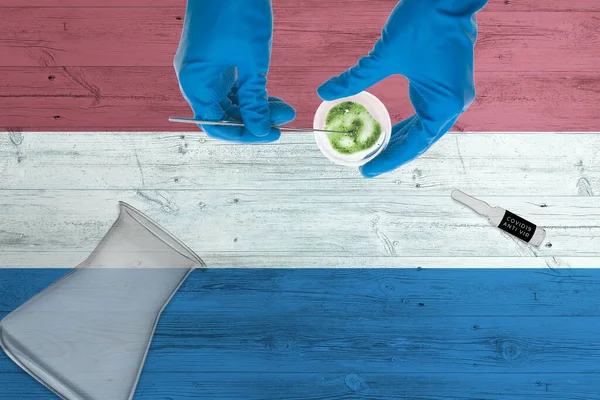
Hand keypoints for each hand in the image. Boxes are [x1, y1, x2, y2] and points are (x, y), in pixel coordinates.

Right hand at [174, 0, 295, 142]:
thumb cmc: (236, 12)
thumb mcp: (252, 63)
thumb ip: (254, 101)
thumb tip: (260, 131)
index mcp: (195, 83)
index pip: (215, 125)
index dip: (243, 135)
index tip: (270, 134)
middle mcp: (194, 78)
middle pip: (222, 114)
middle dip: (254, 120)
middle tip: (284, 119)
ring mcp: (202, 67)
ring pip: (228, 100)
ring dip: (254, 106)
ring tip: (283, 107)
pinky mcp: (211, 58)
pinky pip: (228, 85)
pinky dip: (248, 91)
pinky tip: (269, 94)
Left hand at [318, 0, 486, 176]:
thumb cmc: (423, 22)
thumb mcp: (384, 55)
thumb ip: (355, 78)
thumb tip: (325, 91)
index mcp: (443, 104)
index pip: (414, 145)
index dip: (389, 160)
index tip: (366, 170)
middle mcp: (453, 104)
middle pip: (421, 140)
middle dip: (393, 152)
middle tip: (367, 164)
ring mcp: (454, 94)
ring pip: (425, 128)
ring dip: (401, 138)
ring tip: (376, 150)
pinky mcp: (450, 84)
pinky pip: (428, 112)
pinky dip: (410, 122)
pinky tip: (392, 127)